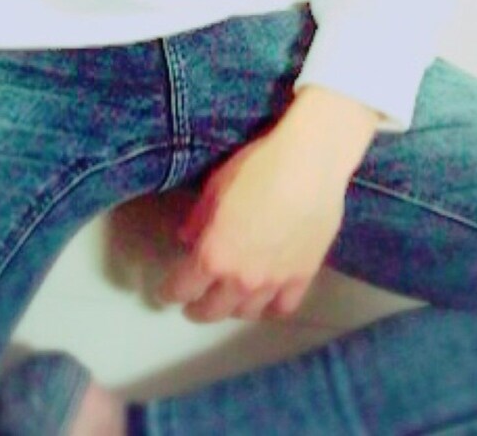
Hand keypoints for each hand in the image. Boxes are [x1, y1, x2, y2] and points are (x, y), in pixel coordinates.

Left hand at [155, 123, 346, 322]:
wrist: (310, 165)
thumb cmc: (258, 168)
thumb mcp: (216, 187)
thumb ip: (198, 219)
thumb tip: (187, 239)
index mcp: (214, 256)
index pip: (183, 289)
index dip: (171, 292)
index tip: (167, 292)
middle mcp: (242, 279)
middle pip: (213, 311)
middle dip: (198, 308)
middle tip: (193, 303)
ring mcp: (275, 282)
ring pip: (248, 312)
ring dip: (233, 308)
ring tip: (229, 298)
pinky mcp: (304, 277)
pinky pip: (283, 307)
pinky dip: (270, 307)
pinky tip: (266, 298)